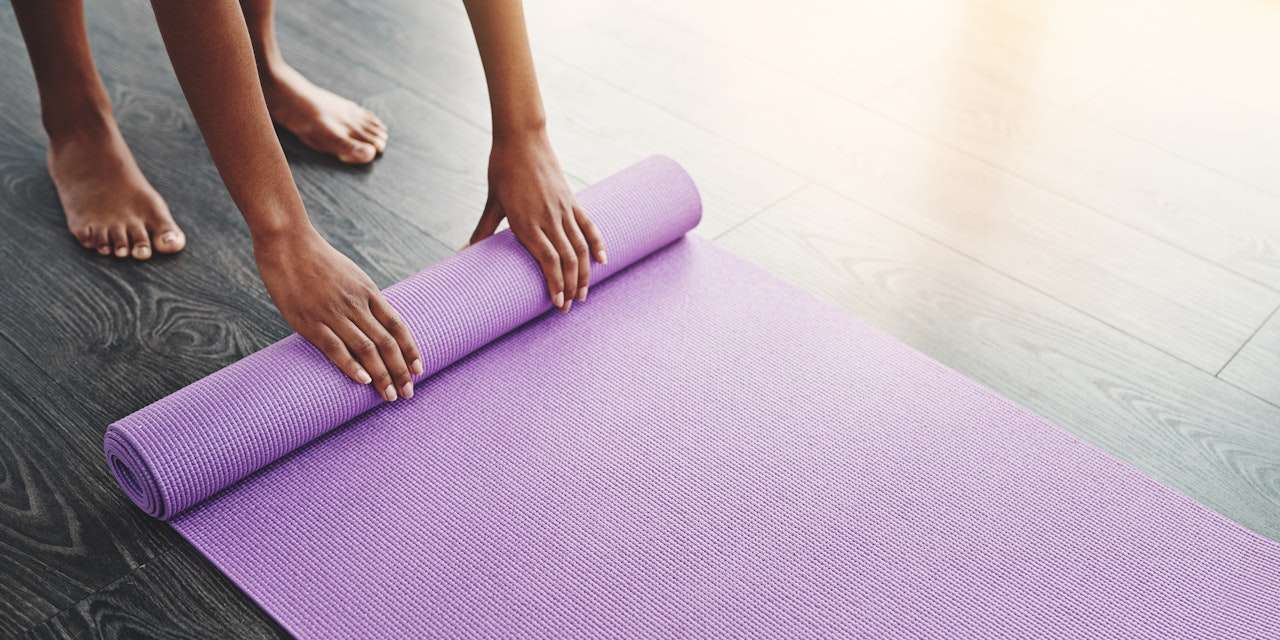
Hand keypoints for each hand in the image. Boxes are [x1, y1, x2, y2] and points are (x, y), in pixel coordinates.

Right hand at [254, 227, 421, 401]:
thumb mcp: (350, 275)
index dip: (410, 350)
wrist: (287, 242)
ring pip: (366, 348)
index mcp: (368, 292)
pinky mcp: (309, 321)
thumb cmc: (318, 260)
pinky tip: (363, 381)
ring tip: (390, 395)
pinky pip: (335, 347)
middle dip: (400, 370)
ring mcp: (333, 313)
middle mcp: (356, 304)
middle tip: (408, 393)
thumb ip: (363, 298)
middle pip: (386, 342)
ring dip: (381, 375)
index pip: (397, 326)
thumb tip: (375, 321)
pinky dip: (351, 366)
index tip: (420, 370)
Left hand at [468, 130, 606, 311]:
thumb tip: (463, 252)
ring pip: (581, 247)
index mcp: (526, 222)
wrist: (521, 138)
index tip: (557, 304)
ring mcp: (563, 209)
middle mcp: (548, 219)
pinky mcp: (572, 200)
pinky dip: (598, 244)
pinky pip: (588, 225)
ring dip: (585, 273)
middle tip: (569, 307)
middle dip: (571, 286)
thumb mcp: (492, 202)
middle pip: (568, 259)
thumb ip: (483, 230)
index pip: (548, 261)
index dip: (555, 284)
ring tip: (584, 293)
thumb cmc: (502, 169)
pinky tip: (604, 261)